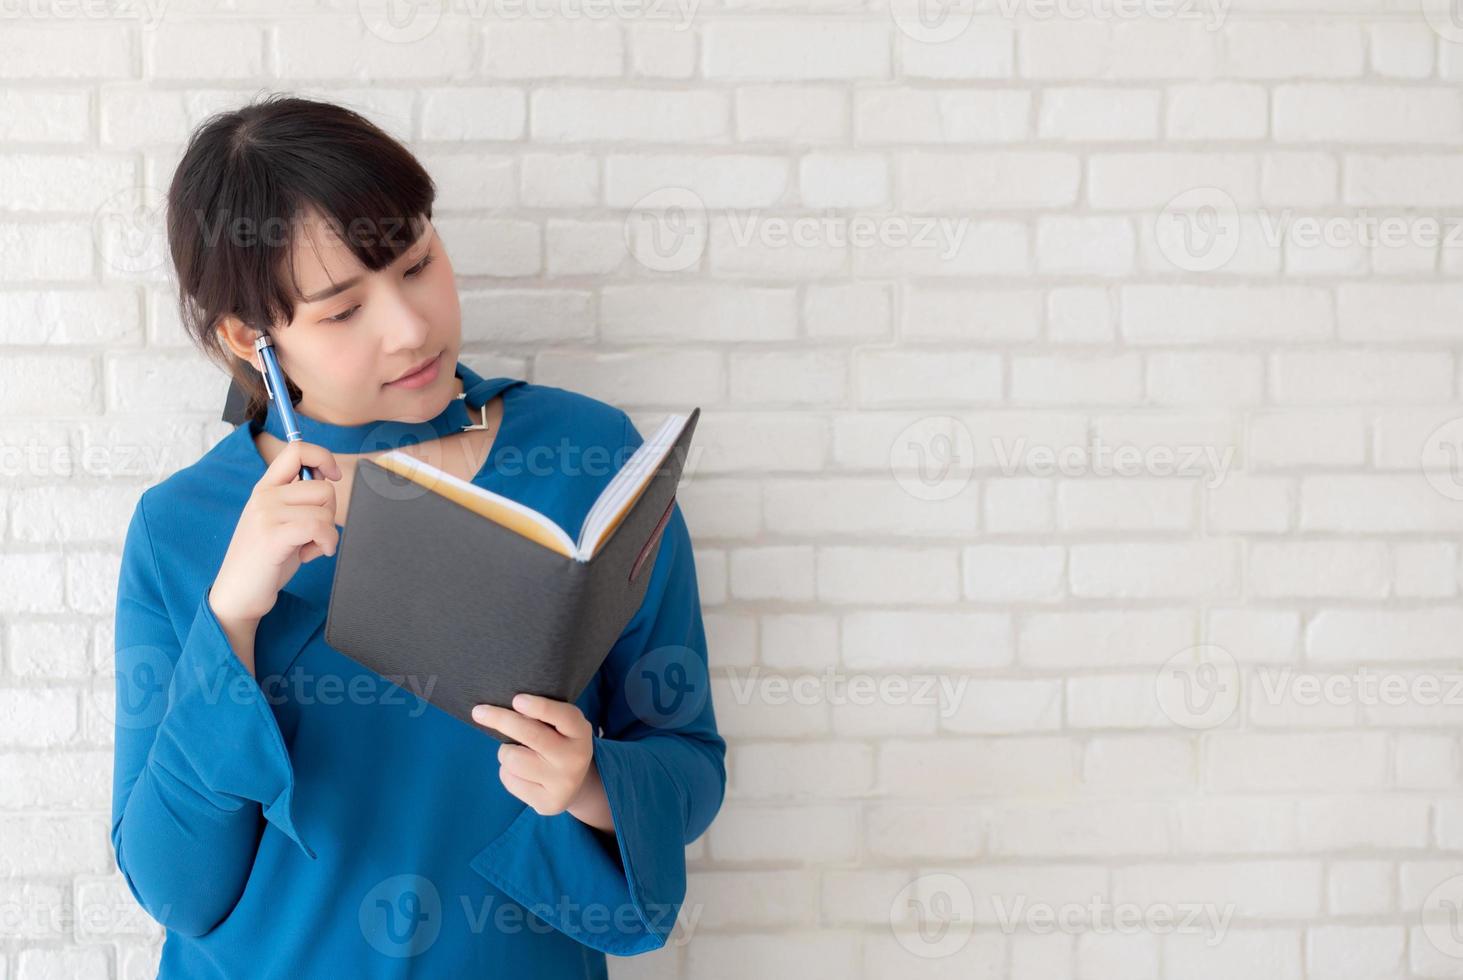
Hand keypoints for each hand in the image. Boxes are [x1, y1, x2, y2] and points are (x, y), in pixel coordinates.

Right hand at [211, 439, 342, 626]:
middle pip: (323, 488)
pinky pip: (319, 527)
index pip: (296, 449)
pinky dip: (327, 543)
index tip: (333, 475)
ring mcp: (266, 514)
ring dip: (326, 534)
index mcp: (265, 488)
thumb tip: (328, 479)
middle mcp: (264, 495)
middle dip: (329, 513)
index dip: (323, 457)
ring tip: (305, 548)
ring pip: (324, 510)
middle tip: (312, 535)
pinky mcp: (272, 536)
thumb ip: (299, 500)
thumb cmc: (266, 560)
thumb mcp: (280, 521)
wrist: (237, 594)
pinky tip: (312, 555)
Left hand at [472, 694, 604, 823]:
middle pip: (531, 735)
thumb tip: (503, 711)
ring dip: (505, 751)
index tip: (517, 700)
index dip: (540, 707)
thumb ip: (541, 716)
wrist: (573, 784)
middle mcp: (575, 759)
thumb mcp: (559, 725)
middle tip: (478, 711)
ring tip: (517, 752)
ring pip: (513, 758)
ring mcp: (562, 784)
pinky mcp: (547, 803)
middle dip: (501, 720)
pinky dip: (507, 771)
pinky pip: (509, 778)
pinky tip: (521, 772)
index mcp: (581, 733)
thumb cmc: (558, 742)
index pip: (564, 717)